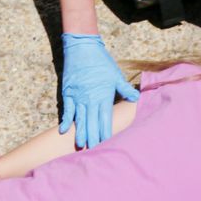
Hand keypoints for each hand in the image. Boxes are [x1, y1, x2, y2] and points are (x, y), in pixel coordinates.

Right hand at [59, 33, 138, 148]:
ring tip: (81, 146)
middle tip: (94, 152)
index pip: (105, 119)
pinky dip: (65, 121)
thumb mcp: (116, 74)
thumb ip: (125, 88)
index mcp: (103, 96)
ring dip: (80, 133)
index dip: (106, 133)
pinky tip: (64, 131)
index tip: (108, 144)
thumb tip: (137, 97)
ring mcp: (77, 97)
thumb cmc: (101, 61)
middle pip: (92, 123)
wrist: (82, 48)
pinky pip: (66, 110)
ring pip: (79, 119)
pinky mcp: (68, 93)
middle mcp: (90, 99)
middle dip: (93, 138)